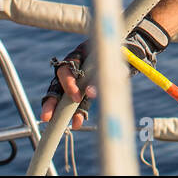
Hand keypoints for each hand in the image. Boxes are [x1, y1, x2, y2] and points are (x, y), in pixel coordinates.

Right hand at [39, 16, 171, 130]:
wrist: (127, 53)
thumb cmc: (119, 54)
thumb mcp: (115, 60)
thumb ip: (107, 72)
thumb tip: (94, 92)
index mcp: (79, 55)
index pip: (67, 69)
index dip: (69, 83)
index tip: (77, 96)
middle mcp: (74, 68)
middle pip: (58, 84)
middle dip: (53, 101)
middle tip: (50, 116)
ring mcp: (76, 80)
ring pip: (62, 96)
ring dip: (59, 111)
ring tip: (55, 123)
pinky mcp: (82, 92)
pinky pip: (76, 104)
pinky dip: (76, 113)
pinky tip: (77, 123)